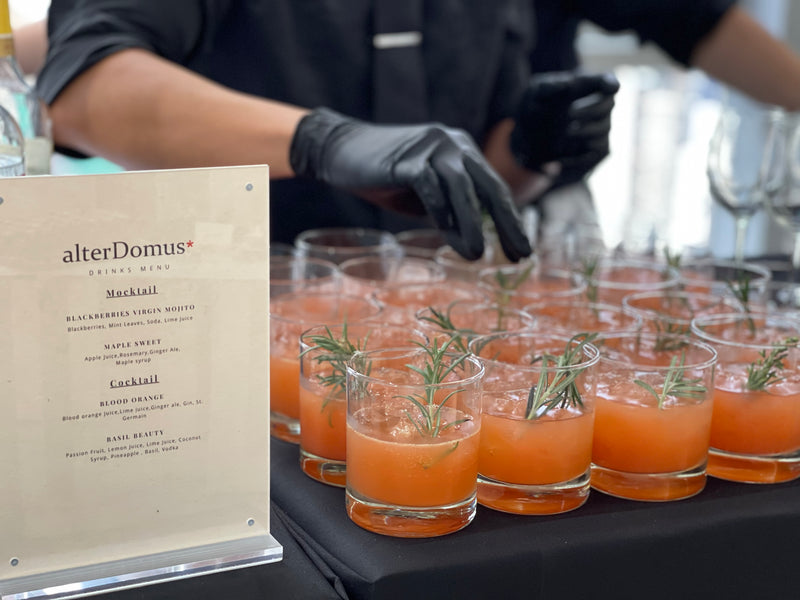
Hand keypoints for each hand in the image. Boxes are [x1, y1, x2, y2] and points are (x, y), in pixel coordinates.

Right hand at [289, 107, 530, 260]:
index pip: (494, 189)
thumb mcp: (426, 197)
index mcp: (463, 151)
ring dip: (471, 224)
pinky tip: (447, 236)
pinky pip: (429, 186)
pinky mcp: (405, 158)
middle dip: (506, 224)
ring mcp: (430, 147)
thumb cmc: (386, 177)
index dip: (510, 221)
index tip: (521, 252)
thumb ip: (451, 212)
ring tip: (477, 256)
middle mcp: (453, 144)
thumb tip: (477, 245)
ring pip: (461, 188)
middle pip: (488, 187)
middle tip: (517, 256)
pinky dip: (440, 212)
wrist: (340, 152)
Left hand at [510, 72, 619, 183]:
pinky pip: (597, 154)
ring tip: (566, 133)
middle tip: (569, 113)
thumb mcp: (534, 94)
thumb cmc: (536, 107)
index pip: (607, 82)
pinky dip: (580, 157)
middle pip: (608, 105)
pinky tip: (560, 158)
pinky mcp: (596, 151)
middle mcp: (599, 107)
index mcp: (587, 87)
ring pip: (604, 129)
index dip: (610, 83)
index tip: (611, 86)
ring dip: (585, 132)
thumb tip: (566, 84)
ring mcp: (599, 129)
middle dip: (591, 109)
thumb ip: (547, 86)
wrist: (529, 136)